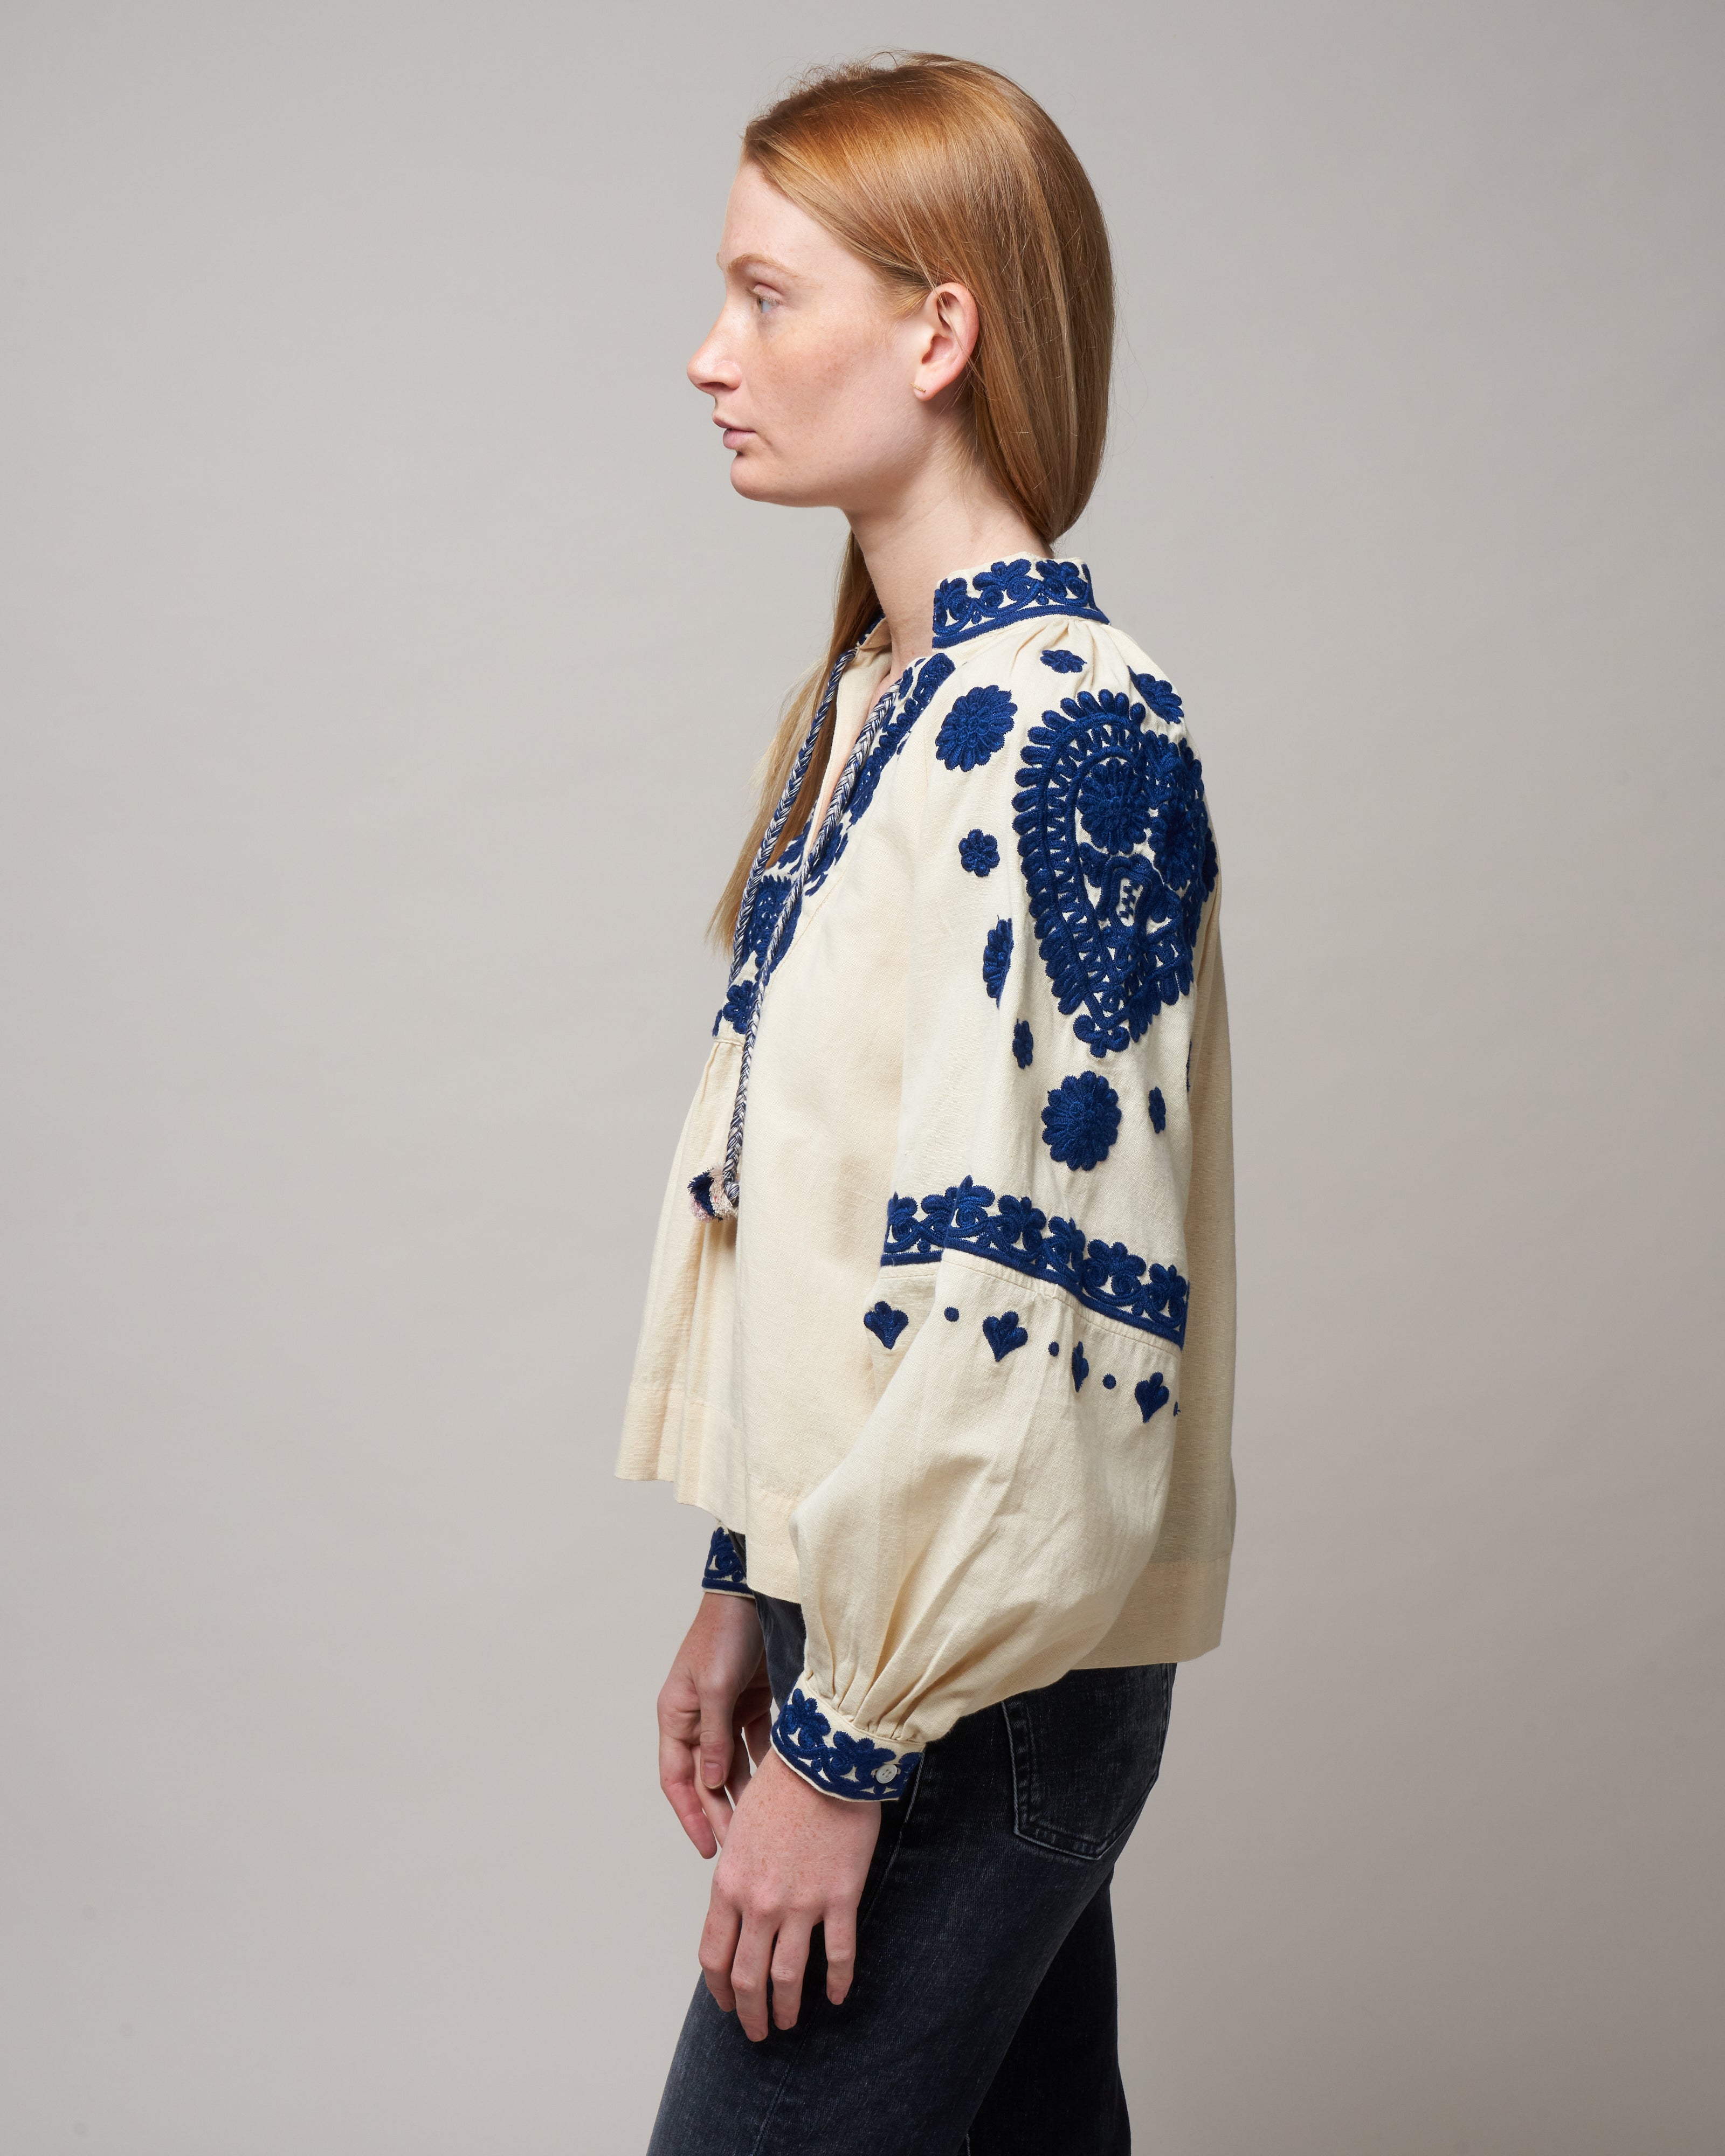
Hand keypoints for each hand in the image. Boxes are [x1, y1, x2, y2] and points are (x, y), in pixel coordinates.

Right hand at [657, 1593, 772, 1856]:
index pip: (676, 1779)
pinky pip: (756, 1745)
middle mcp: (698, 1719)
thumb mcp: (715, 1686)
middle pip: (706, 1779)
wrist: (754, 1594)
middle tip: (743, 1849)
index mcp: (676, 1716)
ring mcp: (725, 1712)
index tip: (708, 1848)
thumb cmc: (725, 1634)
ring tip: (763, 1828)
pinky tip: (780, 1789)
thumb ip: (714, 1736)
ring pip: (733, 1766)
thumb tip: (711, 1784)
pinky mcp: (752, 1703)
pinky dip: (765, 1766)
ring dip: (745, 1795)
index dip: (690, 1815)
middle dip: (722, 1813)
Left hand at [700, 1745, 881, 2039]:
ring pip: (789, 1976)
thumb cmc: (781, 1786)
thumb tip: (736, 1910)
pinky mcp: (839, 1898)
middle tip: (757, 2031)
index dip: (718, 1989)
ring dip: (787, 2007)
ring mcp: (801, 1904)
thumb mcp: (740, 1829)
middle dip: (750, 2012)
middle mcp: (760, 1902)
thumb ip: (736, 1875)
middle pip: (747, 1976)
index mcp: (729, 1884)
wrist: (824, 1760)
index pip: (713, 1955)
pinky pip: (839, 1955)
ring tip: (789, 2022)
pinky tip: (838, 1996)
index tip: (726, 2004)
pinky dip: (838, 1982)